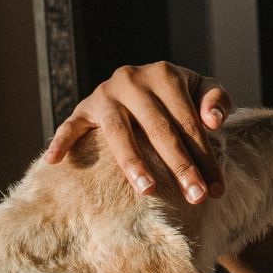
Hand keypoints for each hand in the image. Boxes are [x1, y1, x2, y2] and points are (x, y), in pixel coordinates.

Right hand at [44, 62, 233, 200]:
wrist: (142, 83)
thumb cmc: (178, 96)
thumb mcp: (201, 89)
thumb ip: (216, 99)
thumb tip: (214, 121)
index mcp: (165, 74)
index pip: (189, 123)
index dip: (206, 157)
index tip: (217, 189)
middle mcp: (132, 80)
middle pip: (159, 129)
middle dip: (180, 166)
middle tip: (196, 198)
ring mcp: (105, 94)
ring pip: (118, 132)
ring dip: (133, 162)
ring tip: (148, 191)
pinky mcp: (83, 108)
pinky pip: (70, 126)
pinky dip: (61, 141)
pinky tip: (55, 162)